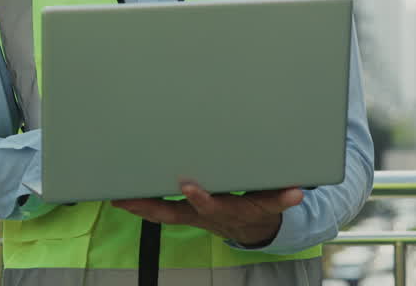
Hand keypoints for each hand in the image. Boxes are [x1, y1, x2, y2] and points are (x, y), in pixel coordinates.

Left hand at [113, 182, 303, 247]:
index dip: (200, 199)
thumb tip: (296, 194)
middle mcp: (205, 216)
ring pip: (163, 214)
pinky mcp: (186, 213)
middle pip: (175, 215)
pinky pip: (161, 211)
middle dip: (153, 207)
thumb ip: (282, 199)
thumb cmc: (260, 208)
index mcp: (228, 212)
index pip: (213, 207)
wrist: (255, 229)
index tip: (188, 186)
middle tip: (131, 199)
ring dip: (141, 207)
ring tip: (119, 196)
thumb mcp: (274, 204)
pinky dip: (143, 206)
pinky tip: (123, 197)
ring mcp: (193, 217)